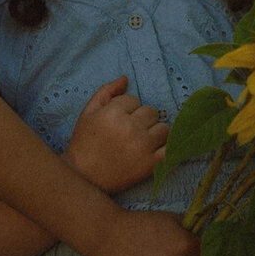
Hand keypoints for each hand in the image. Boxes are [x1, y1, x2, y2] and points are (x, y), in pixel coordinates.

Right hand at [66, 76, 168, 195]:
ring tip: (140, 142)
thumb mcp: (88, 112)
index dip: (126, 109)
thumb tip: (126, 78)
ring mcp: (142, 146)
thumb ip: (107, 91)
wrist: (85, 177)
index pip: (134, 100)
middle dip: (142, 119)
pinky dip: (165, 148)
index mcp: (113, 113)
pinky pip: (170, 148)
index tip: (117, 121)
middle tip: (129, 132)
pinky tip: (153, 150)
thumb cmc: (84, 142)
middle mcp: (130, 128)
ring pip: (163, 128)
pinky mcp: (151, 164)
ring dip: (154, 133)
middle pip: (151, 111)